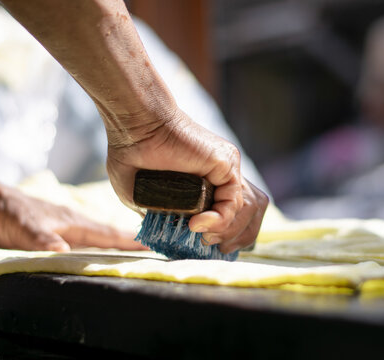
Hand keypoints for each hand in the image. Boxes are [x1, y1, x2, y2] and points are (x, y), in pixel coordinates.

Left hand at [0, 180, 145, 251]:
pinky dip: (97, 244)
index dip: (129, 240)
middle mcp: (73, 224)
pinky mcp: (54, 230)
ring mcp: (64, 226)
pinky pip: (84, 239)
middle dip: (130, 241)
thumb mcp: (22, 226)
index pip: (107, 233)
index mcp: (72, 221)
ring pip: (97, 236)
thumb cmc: (4, 211)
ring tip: (134, 248)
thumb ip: (43, 238)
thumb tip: (65, 251)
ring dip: (115, 242)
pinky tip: (98, 249)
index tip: (153, 245)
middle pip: (108, 234)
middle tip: (154, 247)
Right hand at [105, 108, 268, 252]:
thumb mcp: (145, 197)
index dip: (230, 235)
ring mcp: (227, 169)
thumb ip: (162, 214)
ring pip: (247, 210)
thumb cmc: (132, 157)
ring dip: (226, 231)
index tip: (207, 247)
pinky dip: (220, 219)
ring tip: (199, 235)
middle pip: (252, 213)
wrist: (132, 128)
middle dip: (237, 238)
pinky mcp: (226, 163)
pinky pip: (234, 201)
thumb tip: (173, 237)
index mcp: (208, 183)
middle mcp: (223, 176)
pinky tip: (197, 224)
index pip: (237, 214)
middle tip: (210, 247)